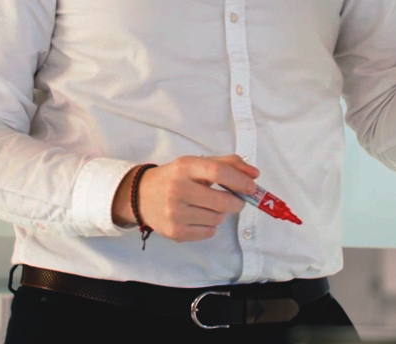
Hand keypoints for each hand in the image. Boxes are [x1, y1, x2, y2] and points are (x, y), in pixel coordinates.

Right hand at [112, 155, 257, 242]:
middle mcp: (177, 189)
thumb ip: (227, 164)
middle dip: (237, 202)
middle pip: (222, 201)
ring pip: (217, 219)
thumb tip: (255, 175)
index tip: (252, 186)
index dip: (240, 180)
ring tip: (207, 206)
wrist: (140, 195)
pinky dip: (210, 226)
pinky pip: (208, 232)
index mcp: (185, 167)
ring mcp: (174, 213)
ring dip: (220, 213)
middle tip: (237, 200)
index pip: (217, 172)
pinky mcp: (175, 232)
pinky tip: (198, 217)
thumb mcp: (195, 164)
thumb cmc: (175, 177)